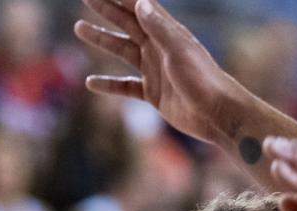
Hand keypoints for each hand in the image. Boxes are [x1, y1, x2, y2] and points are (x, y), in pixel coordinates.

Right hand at [75, 0, 243, 145]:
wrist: (217, 114)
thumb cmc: (203, 80)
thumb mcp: (179, 51)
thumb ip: (159, 28)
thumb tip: (141, 2)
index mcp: (166, 33)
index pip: (139, 7)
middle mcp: (159, 48)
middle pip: (127, 23)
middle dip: (106, 9)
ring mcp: (155, 70)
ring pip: (122, 50)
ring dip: (102, 39)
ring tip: (79, 28)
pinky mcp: (153, 94)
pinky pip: (126, 86)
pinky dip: (109, 84)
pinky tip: (91, 82)